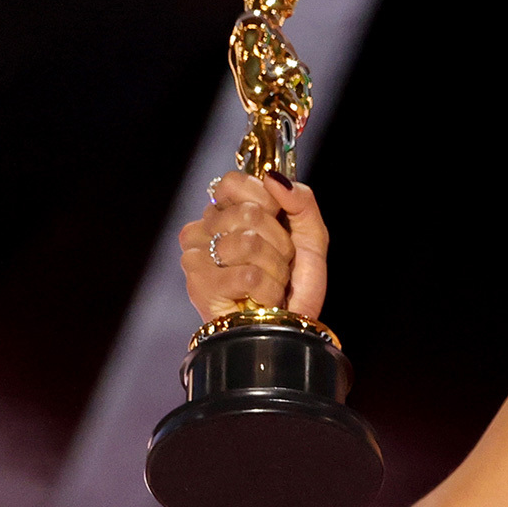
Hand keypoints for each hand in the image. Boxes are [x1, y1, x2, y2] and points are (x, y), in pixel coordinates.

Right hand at [179, 169, 329, 322]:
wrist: (289, 328)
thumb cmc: (293, 284)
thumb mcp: (311, 238)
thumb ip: (302, 202)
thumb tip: (275, 179)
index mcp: (226, 211)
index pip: (233, 182)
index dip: (265, 201)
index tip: (278, 224)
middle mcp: (204, 229)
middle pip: (248, 213)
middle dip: (280, 244)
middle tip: (278, 264)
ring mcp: (197, 256)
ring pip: (249, 243)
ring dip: (276, 270)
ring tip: (269, 284)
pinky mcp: (199, 284)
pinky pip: (248, 274)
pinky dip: (269, 290)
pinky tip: (260, 300)